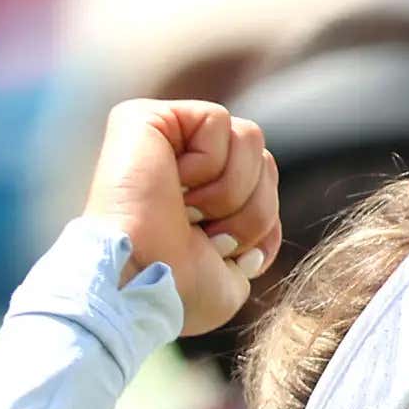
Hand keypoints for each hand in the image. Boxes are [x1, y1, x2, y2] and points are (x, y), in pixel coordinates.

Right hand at [82, 99, 281, 336]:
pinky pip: (218, 120)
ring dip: (231, 190)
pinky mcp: (147, 117)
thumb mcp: (232, 277)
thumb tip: (264, 222)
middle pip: (264, 160)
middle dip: (252, 210)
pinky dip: (208, 163)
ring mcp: (164, 138)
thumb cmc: (179, 291)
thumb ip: (253, 240)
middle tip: (207, 235)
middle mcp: (182, 164)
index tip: (224, 253)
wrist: (141, 284)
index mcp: (201, 199)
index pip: (267, 185)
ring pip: (250, 137)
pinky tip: (172, 184)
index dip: (262, 223)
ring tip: (189, 211)